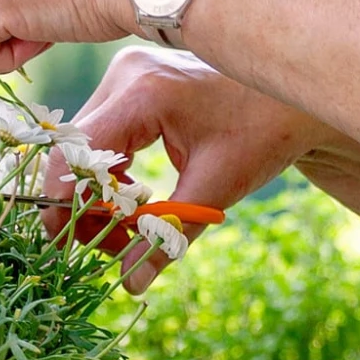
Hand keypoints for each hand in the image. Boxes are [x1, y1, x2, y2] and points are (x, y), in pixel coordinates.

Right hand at [65, 47, 326, 292]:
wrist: (292, 101)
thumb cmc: (264, 135)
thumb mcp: (216, 188)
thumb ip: (168, 235)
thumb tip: (130, 284)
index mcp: (144, 93)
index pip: (80, 152)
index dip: (66, 202)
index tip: (69, 245)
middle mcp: (125, 76)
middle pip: (77, 152)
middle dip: (86, 206)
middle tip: (109, 247)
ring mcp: (126, 76)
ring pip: (86, 149)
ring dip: (98, 195)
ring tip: (130, 231)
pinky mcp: (132, 85)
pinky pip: (103, 139)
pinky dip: (112, 177)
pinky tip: (137, 204)